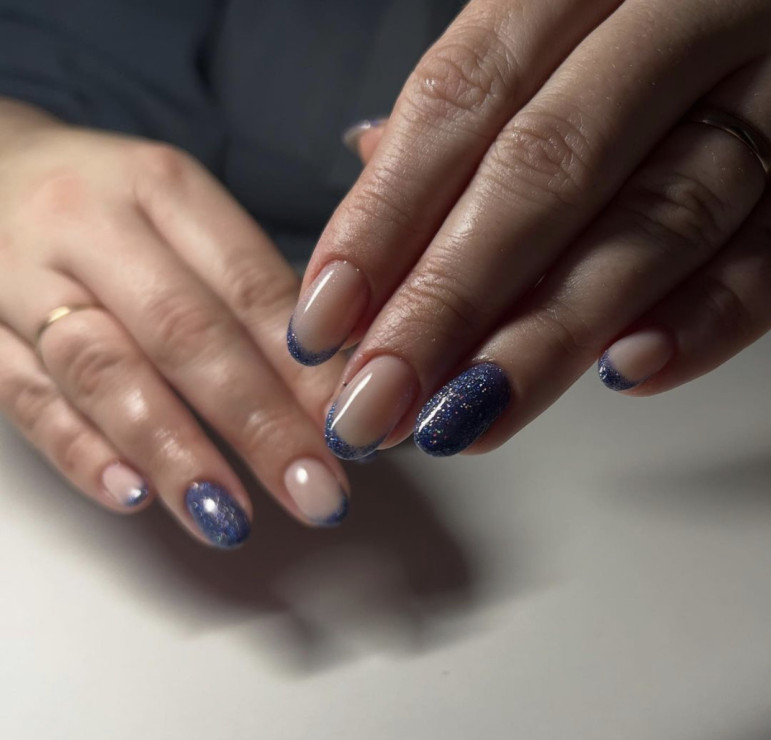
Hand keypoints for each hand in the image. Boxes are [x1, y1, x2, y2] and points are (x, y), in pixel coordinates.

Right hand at [0, 100, 350, 546]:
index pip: (249, 285)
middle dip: (260, 424)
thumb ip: (249, 289)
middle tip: (316, 494)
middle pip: (187, 334)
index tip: (349, 434)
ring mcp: (21, 281)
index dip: (305, 368)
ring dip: (176, 451)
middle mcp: (91, 226)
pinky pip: (27, 399)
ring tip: (230, 518)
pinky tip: (132, 495)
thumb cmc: (109, 205)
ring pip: (105, 372)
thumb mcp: (181, 212)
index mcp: (163, 188)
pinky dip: (81, 451)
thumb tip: (332, 385)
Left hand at [289, 0, 770, 457]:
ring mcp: (770, 89)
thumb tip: (366, 158)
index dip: (382, 220)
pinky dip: (708, 317)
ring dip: (549, 336)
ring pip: (653, 221)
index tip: (323, 323)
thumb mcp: (550, 21)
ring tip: (466, 419)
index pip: (458, 101)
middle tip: (377, 404)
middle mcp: (676, 18)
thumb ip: (470, 98)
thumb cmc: (636, 20)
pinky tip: (627, 373)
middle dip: (448, 302)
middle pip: (544, 172)